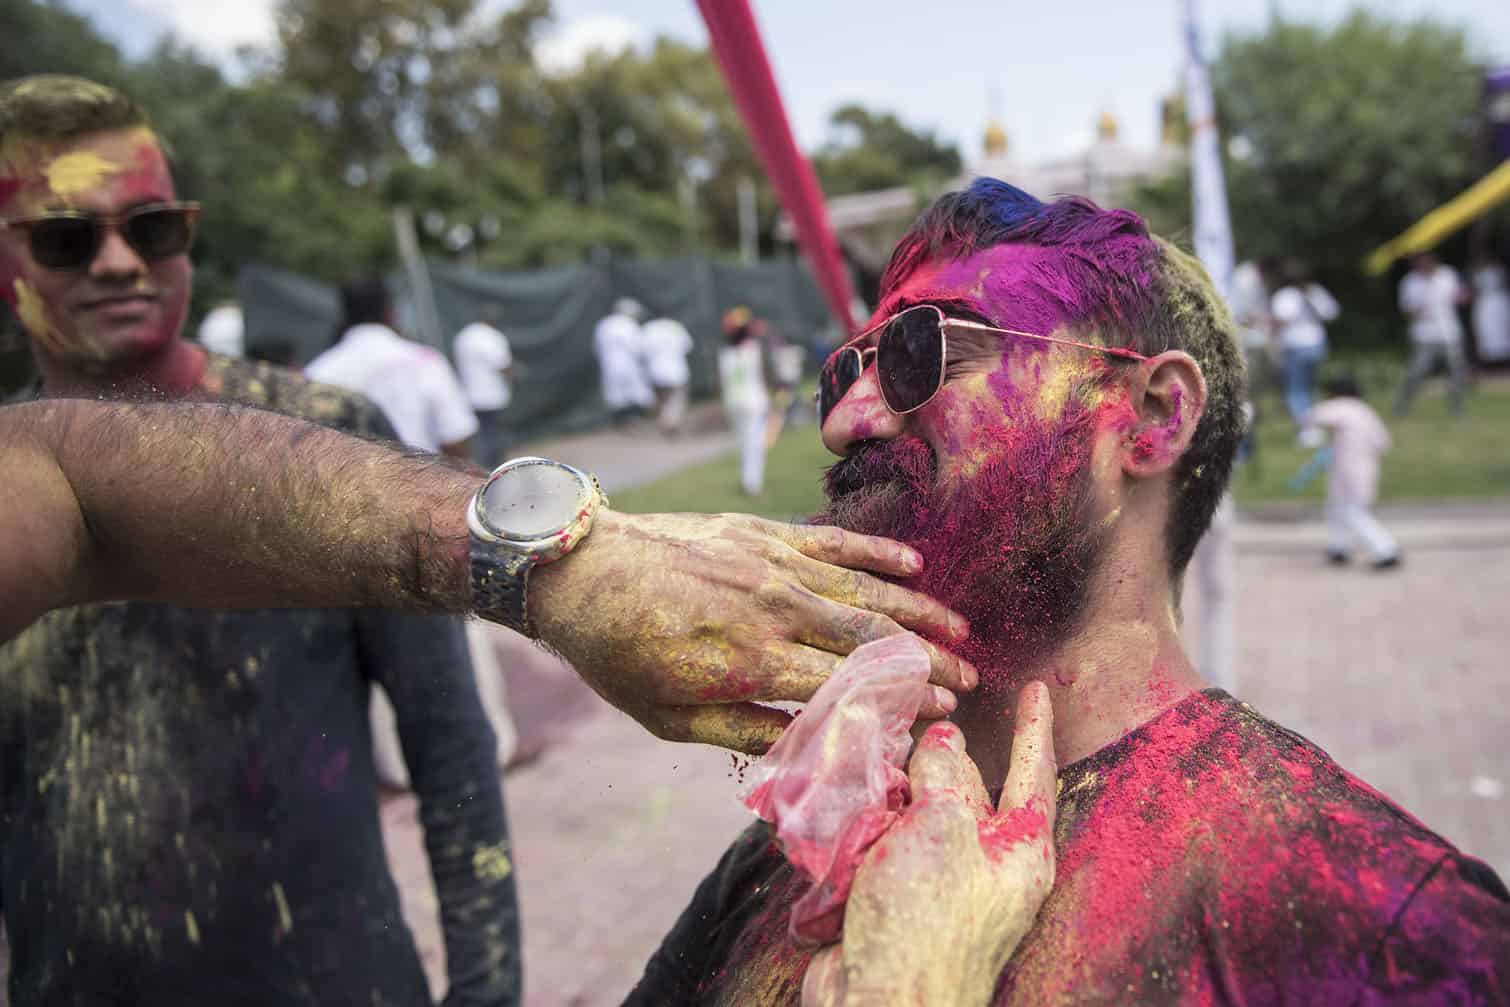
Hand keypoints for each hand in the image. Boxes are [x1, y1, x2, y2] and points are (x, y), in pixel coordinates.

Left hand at [528, 509, 976, 753]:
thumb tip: (809, 749)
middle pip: (872, 637)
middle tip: (970, 675)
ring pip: (864, 588)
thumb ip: (744, 731)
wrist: (579, 568)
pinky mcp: (762, 533)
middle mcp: (774, 609)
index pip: (849, 684)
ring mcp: (772, 564)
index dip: (905, 697)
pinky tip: (914, 563)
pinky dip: (877, 552)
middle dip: (929, 658)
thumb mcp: (669, 718)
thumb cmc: (618, 652)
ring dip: (919, 608)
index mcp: (752, 663)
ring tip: (961, 627)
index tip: (945, 709)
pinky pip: (833, 542)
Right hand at [801, 684, 1056, 1006]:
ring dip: (887, 799)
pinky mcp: (896, 902)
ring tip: (866, 782)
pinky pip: (881, 848)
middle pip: (962, 790)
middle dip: (933, 764)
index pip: (1033, 772)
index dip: (1033, 727)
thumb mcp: (941, 830)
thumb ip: (944, 777)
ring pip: (913, 815)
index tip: (1037, 689)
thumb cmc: (924, 924)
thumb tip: (943, 743)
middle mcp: (986, 867)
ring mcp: (940, 887)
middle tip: (909, 729)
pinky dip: (859, 833)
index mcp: (1019, 852)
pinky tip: (837, 823)